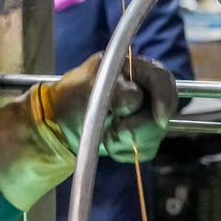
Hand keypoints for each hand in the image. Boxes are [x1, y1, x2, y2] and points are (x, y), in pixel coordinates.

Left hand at [0, 53, 177, 211]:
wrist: (55, 126)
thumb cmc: (68, 99)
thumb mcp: (88, 87)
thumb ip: (114, 90)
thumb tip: (136, 98)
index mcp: (132, 70)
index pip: (162, 79)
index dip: (164, 98)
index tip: (158, 117)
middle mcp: (141, 90)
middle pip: (163, 109)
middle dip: (140, 126)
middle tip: (115, 132)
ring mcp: (141, 114)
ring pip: (155, 132)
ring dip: (128, 139)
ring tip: (105, 136)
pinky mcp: (137, 135)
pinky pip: (145, 149)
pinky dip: (125, 151)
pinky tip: (108, 144)